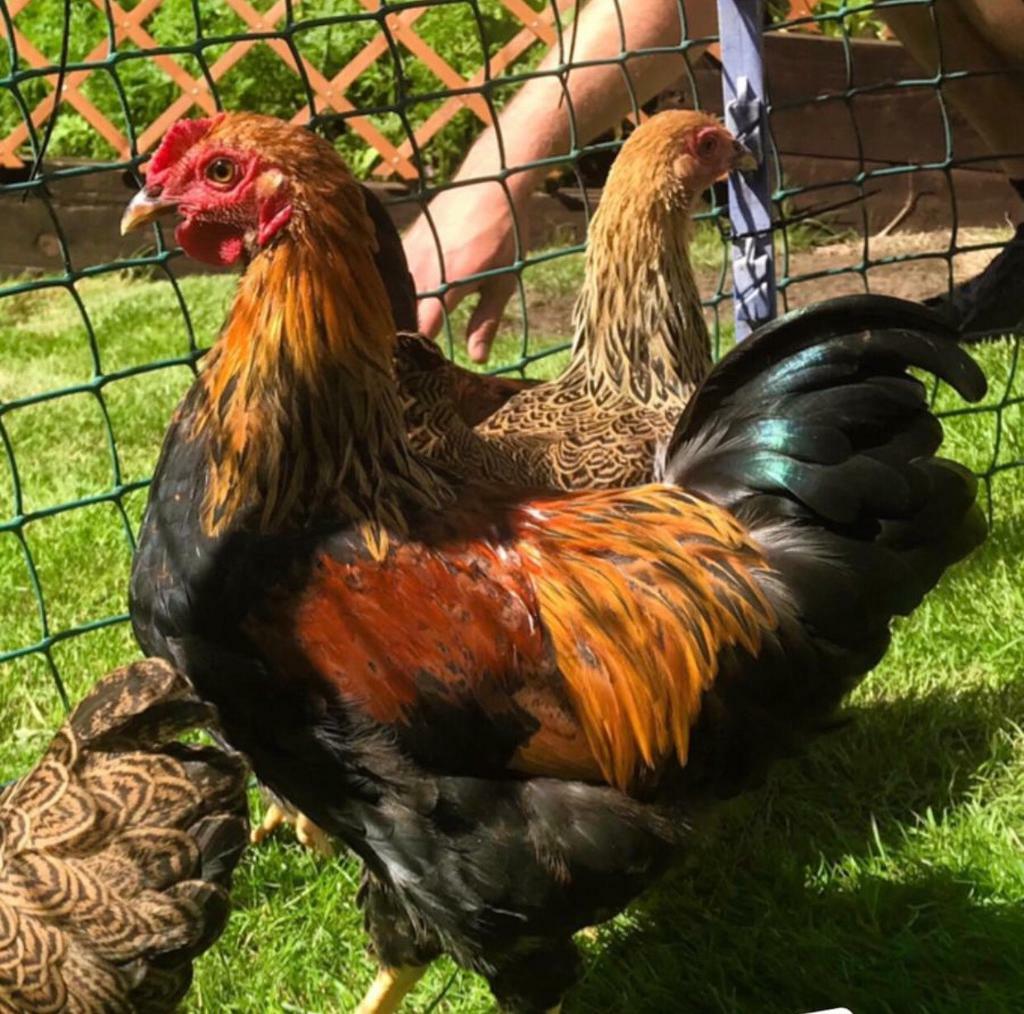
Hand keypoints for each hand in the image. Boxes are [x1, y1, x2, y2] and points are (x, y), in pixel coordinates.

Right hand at [403, 180, 529, 362]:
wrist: (494, 176)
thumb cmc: (507, 232)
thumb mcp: (504, 282)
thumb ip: (487, 322)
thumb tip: (477, 359)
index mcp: (448, 281)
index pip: (420, 329)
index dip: (417, 352)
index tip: (420, 370)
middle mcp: (422, 266)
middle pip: (399, 313)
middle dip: (402, 337)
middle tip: (406, 360)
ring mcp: (409, 250)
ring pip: (391, 293)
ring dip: (395, 313)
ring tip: (399, 336)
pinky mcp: (405, 238)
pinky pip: (391, 273)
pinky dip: (394, 291)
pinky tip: (398, 305)